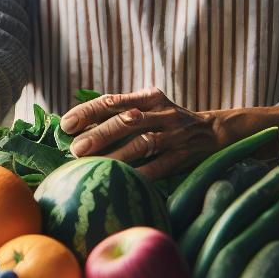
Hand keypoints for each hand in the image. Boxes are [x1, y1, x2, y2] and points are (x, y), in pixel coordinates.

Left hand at [58, 87, 220, 179]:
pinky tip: (122, 180)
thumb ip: (119, 113)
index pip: (112, 100)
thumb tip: (77, 130)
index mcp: (148, 97)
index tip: (67, 124)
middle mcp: (161, 112)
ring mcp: (173, 134)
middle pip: (126, 120)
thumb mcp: (148, 108)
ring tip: (93, 165)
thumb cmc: (166, 121)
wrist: (212, 131)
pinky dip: (140, 174)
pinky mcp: (182, 156)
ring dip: (115, 155)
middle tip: (76, 148)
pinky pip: (158, 166)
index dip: (88, 112)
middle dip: (99, 134)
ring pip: (141, 143)